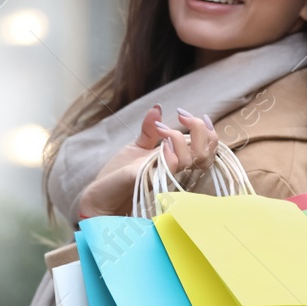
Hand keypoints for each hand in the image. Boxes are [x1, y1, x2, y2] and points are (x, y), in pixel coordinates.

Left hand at [76, 106, 218, 219]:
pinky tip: (162, 145)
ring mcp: (167, 180)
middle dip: (199, 129)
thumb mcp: (136, 148)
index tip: (185, 114)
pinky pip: (172, 169)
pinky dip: (170, 154)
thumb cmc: (118, 176)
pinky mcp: (153, 184)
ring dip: (181, 139)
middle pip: (206, 154)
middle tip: (181, 115)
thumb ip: (150, 130)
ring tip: (163, 131)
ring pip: (194, 160)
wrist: (99, 197)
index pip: (207, 149)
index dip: (205, 130)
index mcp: (177, 163)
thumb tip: (158, 108)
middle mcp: (177, 174)